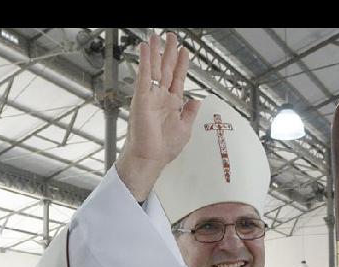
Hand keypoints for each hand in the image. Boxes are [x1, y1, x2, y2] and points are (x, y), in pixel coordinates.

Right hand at [116, 32, 201, 200]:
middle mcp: (161, 97)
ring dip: (155, 52)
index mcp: (172, 104)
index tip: (185, 51)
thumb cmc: (165, 148)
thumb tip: (197, 100)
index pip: (177, 78)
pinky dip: (144, 61)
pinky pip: (143, 75)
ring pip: (154, 69)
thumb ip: (191, 112)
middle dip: (169, 52)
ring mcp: (150, 96)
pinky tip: (145, 49)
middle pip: (166, 69)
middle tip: (171, 36)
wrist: (151, 158)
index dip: (181, 64)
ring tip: (156, 37)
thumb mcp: (185, 128)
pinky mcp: (141, 98)